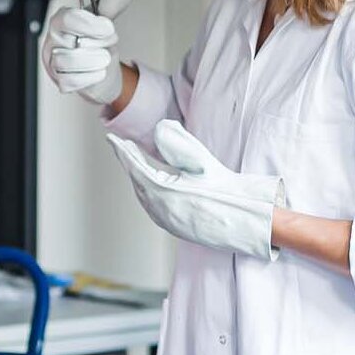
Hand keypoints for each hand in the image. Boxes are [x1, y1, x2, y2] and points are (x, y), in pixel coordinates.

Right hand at [41, 0, 132, 105]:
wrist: (104, 72)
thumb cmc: (99, 46)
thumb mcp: (105, 25)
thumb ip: (110, 8)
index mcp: (61, 21)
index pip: (67, 19)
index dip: (89, 24)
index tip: (109, 28)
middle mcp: (53, 40)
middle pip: (69, 41)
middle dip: (97, 43)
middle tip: (109, 43)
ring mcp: (53, 62)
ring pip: (67, 61)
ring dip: (94, 61)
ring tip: (104, 58)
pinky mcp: (59, 81)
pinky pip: (70, 81)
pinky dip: (90, 78)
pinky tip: (98, 72)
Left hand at [107, 120, 285, 259]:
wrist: (243, 219)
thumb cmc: (226, 191)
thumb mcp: (202, 161)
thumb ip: (179, 143)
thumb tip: (160, 127)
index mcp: (163, 192)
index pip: (135, 166)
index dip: (122, 150)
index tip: (112, 138)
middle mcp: (159, 209)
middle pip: (136, 181)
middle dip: (129, 163)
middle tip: (123, 146)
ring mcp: (166, 221)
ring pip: (143, 195)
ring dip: (138, 178)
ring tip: (135, 162)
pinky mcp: (174, 227)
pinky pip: (152, 206)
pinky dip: (147, 192)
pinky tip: (151, 186)